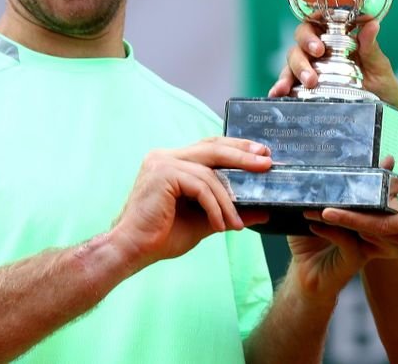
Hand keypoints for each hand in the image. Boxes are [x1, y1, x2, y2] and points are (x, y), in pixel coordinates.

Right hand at [110, 137, 271, 269]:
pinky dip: (214, 207)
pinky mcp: (162, 174)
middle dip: (243, 155)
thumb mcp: (206, 221)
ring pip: (209, 173)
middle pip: (213, 148)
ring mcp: (162, 162)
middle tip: (266, 163)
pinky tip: (219, 225)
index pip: (210, 147)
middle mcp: (166, 156)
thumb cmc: (162, 236)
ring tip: (236, 223)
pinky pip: (200, 187)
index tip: (262, 154)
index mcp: (173, 161)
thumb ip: (230, 211)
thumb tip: (263, 211)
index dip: (237, 148)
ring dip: (228, 200)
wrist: (131, 251)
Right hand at [268, 20, 397, 107]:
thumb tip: (373, 24)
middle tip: (313, 71)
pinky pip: (286, 85)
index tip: (319, 47)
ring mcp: (310, 71)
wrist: (381, 120)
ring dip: (290, 73)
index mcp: (337, 41)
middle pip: (299, 43)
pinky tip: (276, 95)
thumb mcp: (380, 70)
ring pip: (291, 62)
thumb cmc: (383, 90)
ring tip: (297, 87)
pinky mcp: (303, 91)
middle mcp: (320, 54)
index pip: (316, 25)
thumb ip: (371, 49)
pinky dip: (278, 87)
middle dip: (302, 54)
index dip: (311, 32)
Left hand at [287, 155, 397, 300]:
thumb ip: (317, 194)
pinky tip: (315, 224)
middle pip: (378, 206)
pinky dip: (330, 230)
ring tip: (321, 203)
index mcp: (366, 216)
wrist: (306, 276)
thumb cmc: (309, 243)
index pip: (377, 194)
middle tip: (366, 172)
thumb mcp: (312, 213)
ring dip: (342, 210)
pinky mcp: (356, 258)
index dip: (383, 177)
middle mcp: (372, 230)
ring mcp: (367, 244)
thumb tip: (310, 168)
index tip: (387, 160)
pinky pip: (347, 241)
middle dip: (373, 188)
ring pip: (364, 223)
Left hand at [318, 157, 397, 276]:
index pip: (372, 222)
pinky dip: (379, 230)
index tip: (323, 212)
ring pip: (379, 239)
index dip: (346, 217)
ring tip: (339, 213)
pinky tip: (377, 217)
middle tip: (317, 211)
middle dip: (343, 223)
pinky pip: (392, 242)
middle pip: (368, 233)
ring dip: (359, 227)